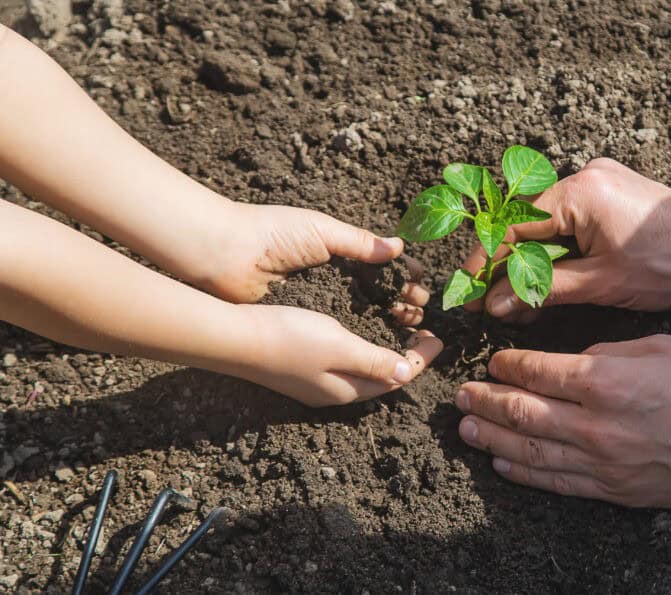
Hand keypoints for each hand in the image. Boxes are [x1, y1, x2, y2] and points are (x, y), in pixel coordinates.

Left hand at [195, 203, 429, 325]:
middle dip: (403, 301)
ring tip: (410, 325)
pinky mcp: (307, 319)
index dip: (403, 276)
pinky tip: (382, 340)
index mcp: (338, 252)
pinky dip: (363, 334)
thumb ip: (360, 242)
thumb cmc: (272, 234)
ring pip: (364, 314)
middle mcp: (333, 279)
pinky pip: (340, 329)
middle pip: (378, 294)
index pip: (381, 266)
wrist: (225, 255)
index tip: (422, 285)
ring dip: (389, 319)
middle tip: (421, 312)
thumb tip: (399, 249)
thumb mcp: (321, 231)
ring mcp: (320, 301)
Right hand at [236, 304, 442, 406]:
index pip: (397, 379)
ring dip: (384, 352)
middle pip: (382, 378)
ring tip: (398, 328)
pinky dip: (363, 348)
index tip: (437, 338)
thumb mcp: (340, 347)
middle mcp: (333, 391)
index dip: (420, 359)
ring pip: (362, 371)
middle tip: (422, 331)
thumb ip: (375, 361)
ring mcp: (315, 382)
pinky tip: (360, 332)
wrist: (234, 338)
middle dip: (406, 357)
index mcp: (347, 389)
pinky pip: (344, 362)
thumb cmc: (288, 338)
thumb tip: (409, 374)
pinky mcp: (300, 368)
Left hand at [454, 334, 670, 507]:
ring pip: (532, 450)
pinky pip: (558, 483)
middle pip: (524, 412)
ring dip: (494, 438)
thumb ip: (608, 353)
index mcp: (608, 381)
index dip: (508, 366)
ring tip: (467, 429)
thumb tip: (572, 363)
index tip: (493, 362)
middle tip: (461, 396)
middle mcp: (598, 425)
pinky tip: (504, 463)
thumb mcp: (660, 347)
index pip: (539, 371)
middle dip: (486, 402)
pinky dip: (526, 473)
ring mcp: (604, 463)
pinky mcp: (614, 490)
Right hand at [463, 159, 670, 319]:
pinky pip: (568, 221)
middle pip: (526, 223)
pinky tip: (545, 283)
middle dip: (505, 265)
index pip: (514, 227)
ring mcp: (598, 181)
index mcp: (579, 191)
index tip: (468, 292)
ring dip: (529, 262)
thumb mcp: (601, 284)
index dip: (486, 262)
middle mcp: (585, 175)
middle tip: (484, 302)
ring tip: (514, 302)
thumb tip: (495, 303)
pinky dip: (555, 251)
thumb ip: (543, 290)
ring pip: (546, 225)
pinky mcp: (609, 192)